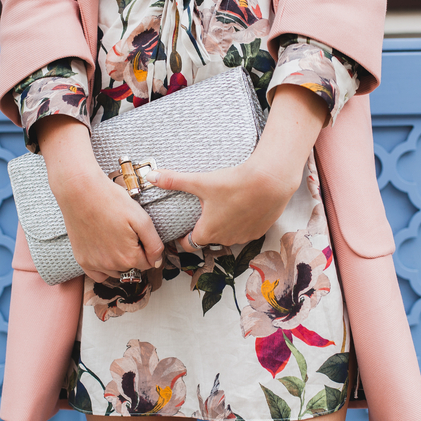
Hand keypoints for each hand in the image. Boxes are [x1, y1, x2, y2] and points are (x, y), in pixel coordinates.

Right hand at [35, 116, 163, 282]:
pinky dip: (103, 264)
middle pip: (133, 269)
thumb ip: (153, 242)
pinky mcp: (81, 260)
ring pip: (116, 272)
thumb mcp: (140, 217)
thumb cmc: (112, 198)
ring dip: (120, 260)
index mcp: (129, 258)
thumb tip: (158, 261)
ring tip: (118, 235)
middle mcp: (111, 266)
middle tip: (132, 232)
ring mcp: (93, 265)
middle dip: (137, 254)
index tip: (148, 234)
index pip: (150, 264)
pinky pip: (97, 273)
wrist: (77, 188)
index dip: (152, 249)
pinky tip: (105, 244)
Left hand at [145, 156, 299, 247]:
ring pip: (227, 235)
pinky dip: (241, 222)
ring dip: (224, 225)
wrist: (269, 182)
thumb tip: (150, 176)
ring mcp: (243, 238)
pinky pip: (245, 231)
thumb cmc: (233, 183)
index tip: (181, 228)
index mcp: (206, 232)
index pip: (188, 244)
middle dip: (204, 227)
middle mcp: (224, 240)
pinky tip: (242, 206)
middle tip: (204, 210)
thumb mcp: (200, 181)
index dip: (182, 237)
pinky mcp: (259, 232)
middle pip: (208, 238)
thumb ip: (174, 181)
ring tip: (224, 206)